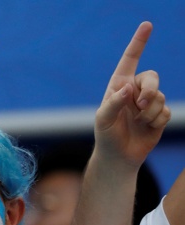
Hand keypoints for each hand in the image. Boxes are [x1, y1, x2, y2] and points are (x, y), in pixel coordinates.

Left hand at [95, 21, 170, 166]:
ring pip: (160, 97)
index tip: (147, 25)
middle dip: (150, 91)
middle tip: (140, 105)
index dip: (139, 42)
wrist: (118, 156)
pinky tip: (146, 128)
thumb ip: (114, 102)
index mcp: (119, 85)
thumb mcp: (103, 119)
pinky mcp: (158, 115)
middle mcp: (134, 90)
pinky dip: (155, 121)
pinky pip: (165, 112)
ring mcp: (148, 102)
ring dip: (149, 112)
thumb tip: (128, 88)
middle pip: (152, 77)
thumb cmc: (106, 136)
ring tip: (138, 122)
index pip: (130, 60)